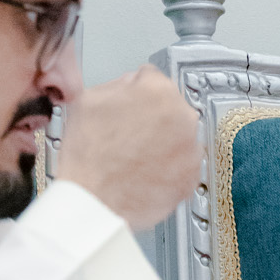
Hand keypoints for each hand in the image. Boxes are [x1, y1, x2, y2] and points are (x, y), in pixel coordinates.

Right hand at [57, 67, 201, 230]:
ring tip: (136, 157)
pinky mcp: (191, 179)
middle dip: (153, 119)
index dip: (136, 93)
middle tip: (130, 136)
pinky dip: (168, 169)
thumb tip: (132, 85)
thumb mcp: (90, 99)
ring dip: (163, 144)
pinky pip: (182, 167)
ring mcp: (190, 151)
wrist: (92, 200)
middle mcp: (182, 118)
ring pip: (178, 138)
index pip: (152, 79)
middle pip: (169, 109)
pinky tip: (146, 172)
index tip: (132, 105)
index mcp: (158, 91)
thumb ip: (120, 84)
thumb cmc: (88, 155)